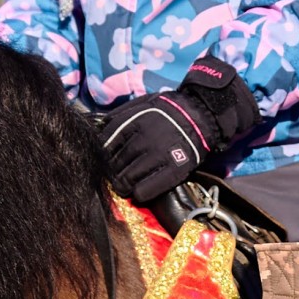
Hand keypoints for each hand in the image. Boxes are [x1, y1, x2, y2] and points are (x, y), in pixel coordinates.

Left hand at [91, 56, 262, 206]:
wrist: (200, 115)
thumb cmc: (167, 111)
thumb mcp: (141, 104)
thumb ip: (119, 115)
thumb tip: (98, 127)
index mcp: (133, 122)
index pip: (107, 144)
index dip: (103, 156)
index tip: (105, 161)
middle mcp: (143, 139)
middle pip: (115, 164)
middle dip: (111, 173)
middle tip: (114, 178)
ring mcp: (158, 155)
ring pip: (127, 177)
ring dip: (122, 185)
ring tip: (123, 187)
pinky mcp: (173, 169)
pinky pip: (149, 188)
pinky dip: (140, 193)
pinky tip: (138, 193)